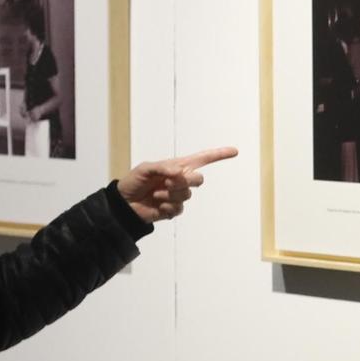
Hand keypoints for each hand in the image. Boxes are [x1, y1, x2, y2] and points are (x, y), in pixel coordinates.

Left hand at [117, 145, 238, 223]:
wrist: (125, 203)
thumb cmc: (134, 181)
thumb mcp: (146, 168)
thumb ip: (164, 167)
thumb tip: (179, 172)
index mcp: (178, 166)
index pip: (202, 159)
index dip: (219, 155)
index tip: (234, 151)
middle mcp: (181, 180)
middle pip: (199, 179)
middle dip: (186, 180)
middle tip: (168, 181)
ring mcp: (178, 195)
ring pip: (187, 195)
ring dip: (169, 194)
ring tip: (155, 194)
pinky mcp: (174, 209)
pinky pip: (178, 208)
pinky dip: (166, 206)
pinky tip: (156, 204)